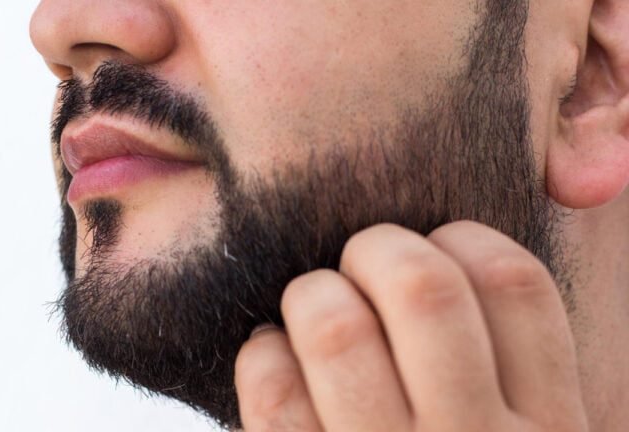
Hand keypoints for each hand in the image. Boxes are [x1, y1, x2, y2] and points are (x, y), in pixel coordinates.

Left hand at [235, 221, 588, 431]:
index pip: (515, 285)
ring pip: (336, 329)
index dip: (465, 241)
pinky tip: (273, 357)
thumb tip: (459, 254)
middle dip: (376, 249)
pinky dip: (262, 355)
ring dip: (311, 295)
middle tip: (359, 262)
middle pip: (421, 288)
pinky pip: (274, 393)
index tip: (435, 248)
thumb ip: (512, 371)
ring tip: (312, 306)